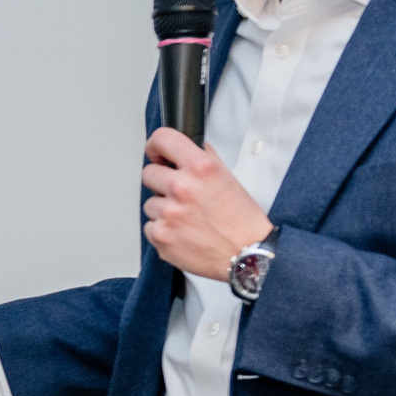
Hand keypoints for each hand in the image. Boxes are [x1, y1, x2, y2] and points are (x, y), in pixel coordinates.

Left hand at [140, 129, 271, 277]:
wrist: (246, 255)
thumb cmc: (241, 220)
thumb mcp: (228, 179)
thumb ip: (205, 160)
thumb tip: (188, 148)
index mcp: (200, 168)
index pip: (162, 139)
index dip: (156, 146)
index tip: (156, 153)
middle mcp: (182, 188)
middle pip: (148, 173)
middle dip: (161, 182)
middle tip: (180, 193)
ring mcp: (168, 213)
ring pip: (150, 203)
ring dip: (163, 208)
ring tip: (187, 217)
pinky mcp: (160, 236)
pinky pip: (150, 226)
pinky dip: (163, 229)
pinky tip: (183, 232)